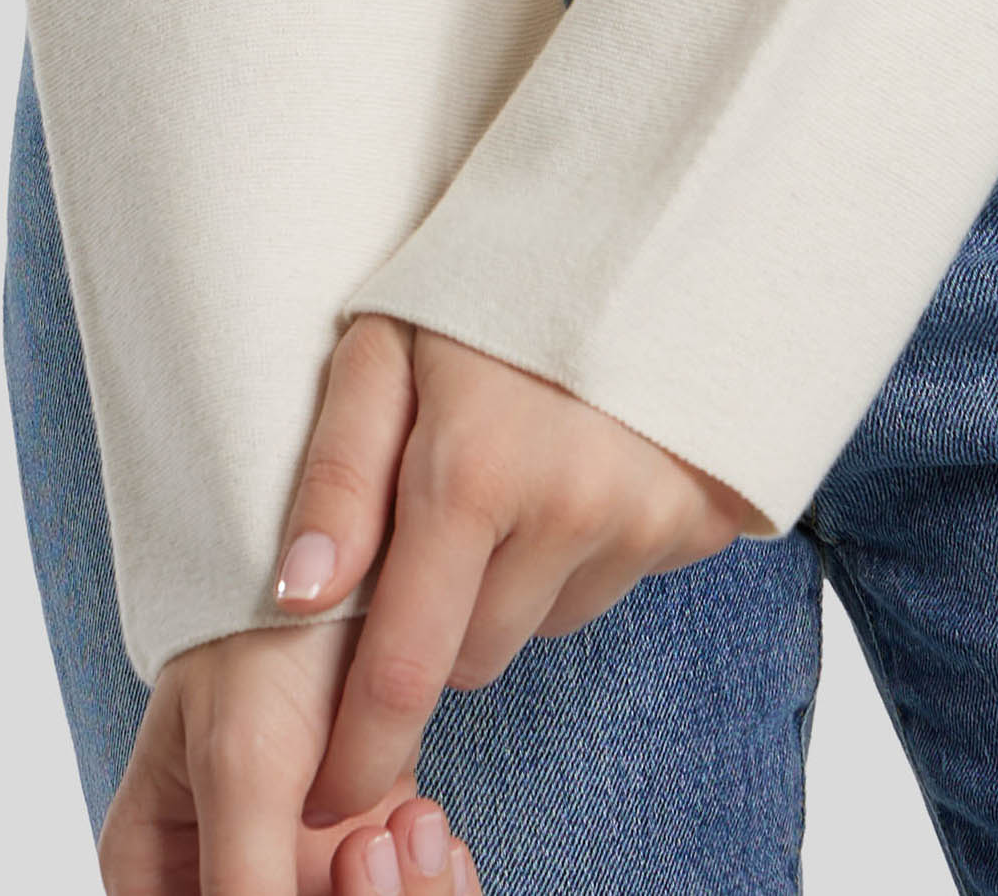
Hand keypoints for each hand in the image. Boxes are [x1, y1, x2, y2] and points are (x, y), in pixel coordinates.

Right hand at [98, 617, 475, 895]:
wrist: (348, 549)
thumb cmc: (268, 633)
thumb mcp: (246, 767)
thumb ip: (243, 890)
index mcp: (153, 873)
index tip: (343, 862)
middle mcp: (217, 876)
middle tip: (379, 842)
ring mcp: (294, 866)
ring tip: (416, 823)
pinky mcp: (360, 842)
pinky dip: (425, 882)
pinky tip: (434, 829)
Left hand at [274, 311, 777, 829]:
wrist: (653, 202)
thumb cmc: (493, 269)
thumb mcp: (383, 342)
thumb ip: (335, 472)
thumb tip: (293, 599)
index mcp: (475, 471)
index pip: (405, 671)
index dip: (360, 750)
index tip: (327, 796)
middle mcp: (570, 509)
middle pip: (473, 656)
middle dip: (436, 623)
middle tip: (432, 525)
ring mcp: (647, 516)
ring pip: (544, 623)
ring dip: (514, 583)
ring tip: (514, 469)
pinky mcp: (704, 515)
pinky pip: (614, 581)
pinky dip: (585, 550)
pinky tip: (580, 462)